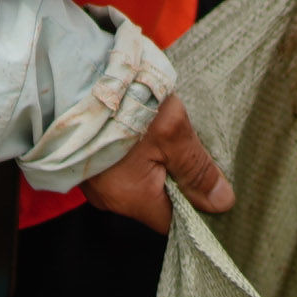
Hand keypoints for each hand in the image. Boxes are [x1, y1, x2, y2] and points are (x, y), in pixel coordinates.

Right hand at [78, 94, 232, 233]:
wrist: (73, 73)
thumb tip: (222, 204)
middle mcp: (109, 197)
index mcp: (131, 199)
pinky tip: (149, 130)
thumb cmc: (124, 101)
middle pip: (157, 202)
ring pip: (141, 182)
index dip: (199, 210)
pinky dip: (140, 154)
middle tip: (197, 153)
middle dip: (180, 182)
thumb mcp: (171, 132)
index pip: (174, 223)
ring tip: (173, 136)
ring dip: (160, 164)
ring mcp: (95, 179)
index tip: (219, 190)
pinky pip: (122, 167)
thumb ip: (197, 170)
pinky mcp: (89, 159)